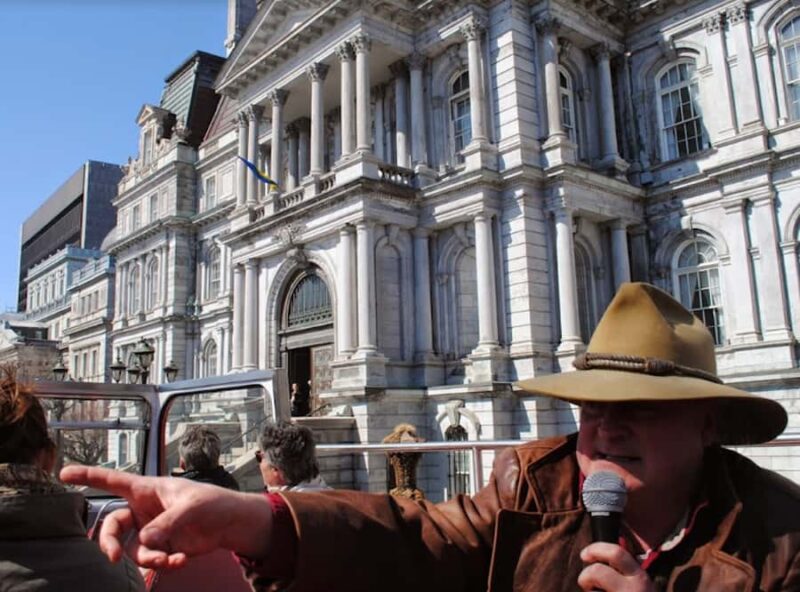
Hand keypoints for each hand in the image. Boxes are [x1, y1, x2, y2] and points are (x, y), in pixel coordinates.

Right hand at [60, 466, 271, 568]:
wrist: (231, 523)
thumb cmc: (212, 502)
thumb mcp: (191, 506)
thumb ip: (166, 523)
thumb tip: (144, 542)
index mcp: (148, 489)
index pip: (113, 481)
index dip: (88, 476)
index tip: (64, 472)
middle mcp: (144, 510)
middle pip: (112, 526)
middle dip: (107, 543)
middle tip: (110, 558)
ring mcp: (152, 530)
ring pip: (131, 549)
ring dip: (148, 558)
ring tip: (169, 559)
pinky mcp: (162, 547)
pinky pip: (151, 560)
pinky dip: (163, 564)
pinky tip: (180, 561)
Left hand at [578, 542, 655, 591]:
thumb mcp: (639, 583)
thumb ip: (626, 566)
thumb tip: (614, 540)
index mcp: (639, 577)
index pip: (616, 552)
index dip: (596, 549)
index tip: (585, 555)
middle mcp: (633, 589)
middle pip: (597, 571)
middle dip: (585, 575)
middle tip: (585, 582)